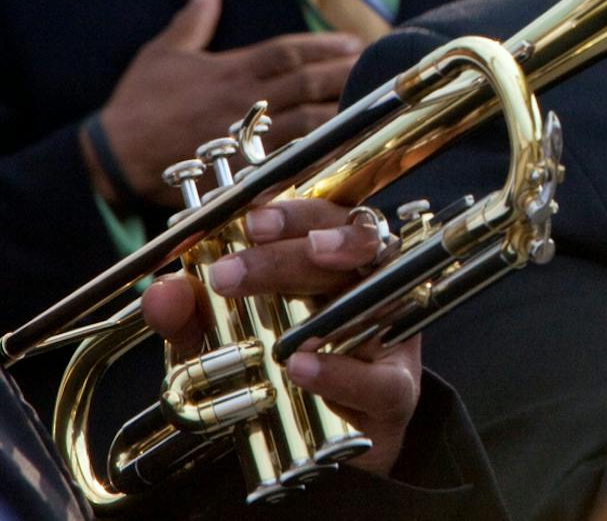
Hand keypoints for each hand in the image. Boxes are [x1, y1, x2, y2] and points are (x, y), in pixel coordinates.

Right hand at [99, 0, 358, 205]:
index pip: (285, 52)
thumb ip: (193, 20)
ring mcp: (244, 137)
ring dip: (342, 110)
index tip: (354, 40)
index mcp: (228, 71)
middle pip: (305, 84)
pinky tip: (346, 146)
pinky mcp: (242, 168)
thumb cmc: (139, 103)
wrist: (113, 159)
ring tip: (374, 101)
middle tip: (378, 66)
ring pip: (305, 121)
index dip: (323, 45)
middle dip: (344, 73)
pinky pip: (289, 160)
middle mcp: (241, 102)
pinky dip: (318, 152)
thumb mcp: (164, 54)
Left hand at [142, 199, 418, 477]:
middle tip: (228, 276)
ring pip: (380, 288)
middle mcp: (369, 281)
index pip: (321, 216)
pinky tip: (300, 366)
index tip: (248, 222)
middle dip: (288, 254)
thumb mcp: (221, 341)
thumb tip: (161, 292)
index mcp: (330, 258)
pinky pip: (379, 375)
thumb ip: (191, 317)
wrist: (323, 442)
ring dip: (335, 296)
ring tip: (287, 295)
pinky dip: (341, 370)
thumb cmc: (276, 371)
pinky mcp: (396, 387)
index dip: (290, 213)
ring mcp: (388, 331)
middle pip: (351, 242)